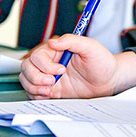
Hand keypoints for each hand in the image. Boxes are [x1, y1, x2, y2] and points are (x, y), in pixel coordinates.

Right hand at [19, 34, 135, 98]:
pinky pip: (33, 93)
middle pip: (27, 67)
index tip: (61, 69)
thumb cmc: (102, 62)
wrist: (109, 81)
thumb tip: (53, 41)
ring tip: (50, 90)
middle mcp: (50, 63)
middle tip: (53, 82)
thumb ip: (72, 40)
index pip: (38, 56)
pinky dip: (36, 95)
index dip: (45, 65)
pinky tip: (49, 95)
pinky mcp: (51, 89)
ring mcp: (49, 76)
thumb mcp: (91, 47)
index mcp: (57, 50)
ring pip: (26, 80)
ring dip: (34, 87)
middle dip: (36, 77)